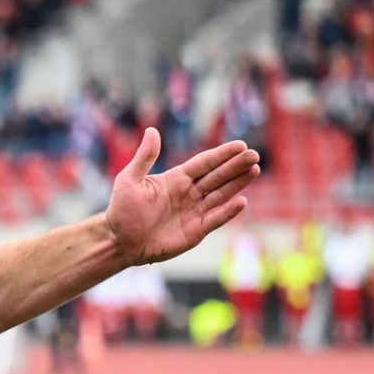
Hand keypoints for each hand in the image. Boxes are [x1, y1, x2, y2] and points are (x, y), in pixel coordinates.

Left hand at [104, 128, 258, 265]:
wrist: (119, 242)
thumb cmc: (122, 211)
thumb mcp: (129, 180)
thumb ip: (144, 158)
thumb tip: (152, 131)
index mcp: (176, 179)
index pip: (204, 163)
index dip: (221, 154)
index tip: (240, 145)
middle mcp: (189, 193)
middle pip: (217, 176)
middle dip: (236, 165)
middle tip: (254, 155)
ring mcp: (194, 212)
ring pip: (221, 194)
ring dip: (238, 183)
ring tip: (254, 169)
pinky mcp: (195, 231)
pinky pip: (215, 219)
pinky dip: (227, 212)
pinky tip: (241, 201)